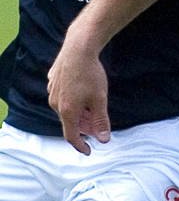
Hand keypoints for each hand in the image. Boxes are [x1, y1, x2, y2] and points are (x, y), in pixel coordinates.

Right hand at [48, 40, 110, 154]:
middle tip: (98, 125)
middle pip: (70, 122)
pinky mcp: (53, 81)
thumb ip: (101, 122)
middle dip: (84, 127)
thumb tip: (104, 140)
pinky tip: (84, 92)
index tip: (89, 151)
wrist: (78, 48)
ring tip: (93, 107)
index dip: (81, 146)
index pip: (71, 136)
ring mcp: (52, 91)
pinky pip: (63, 96)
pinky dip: (74, 101)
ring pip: (66, 109)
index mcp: (67, 111)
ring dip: (79, 113)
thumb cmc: (90, 74)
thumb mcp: (100, 100)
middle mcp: (55, 103)